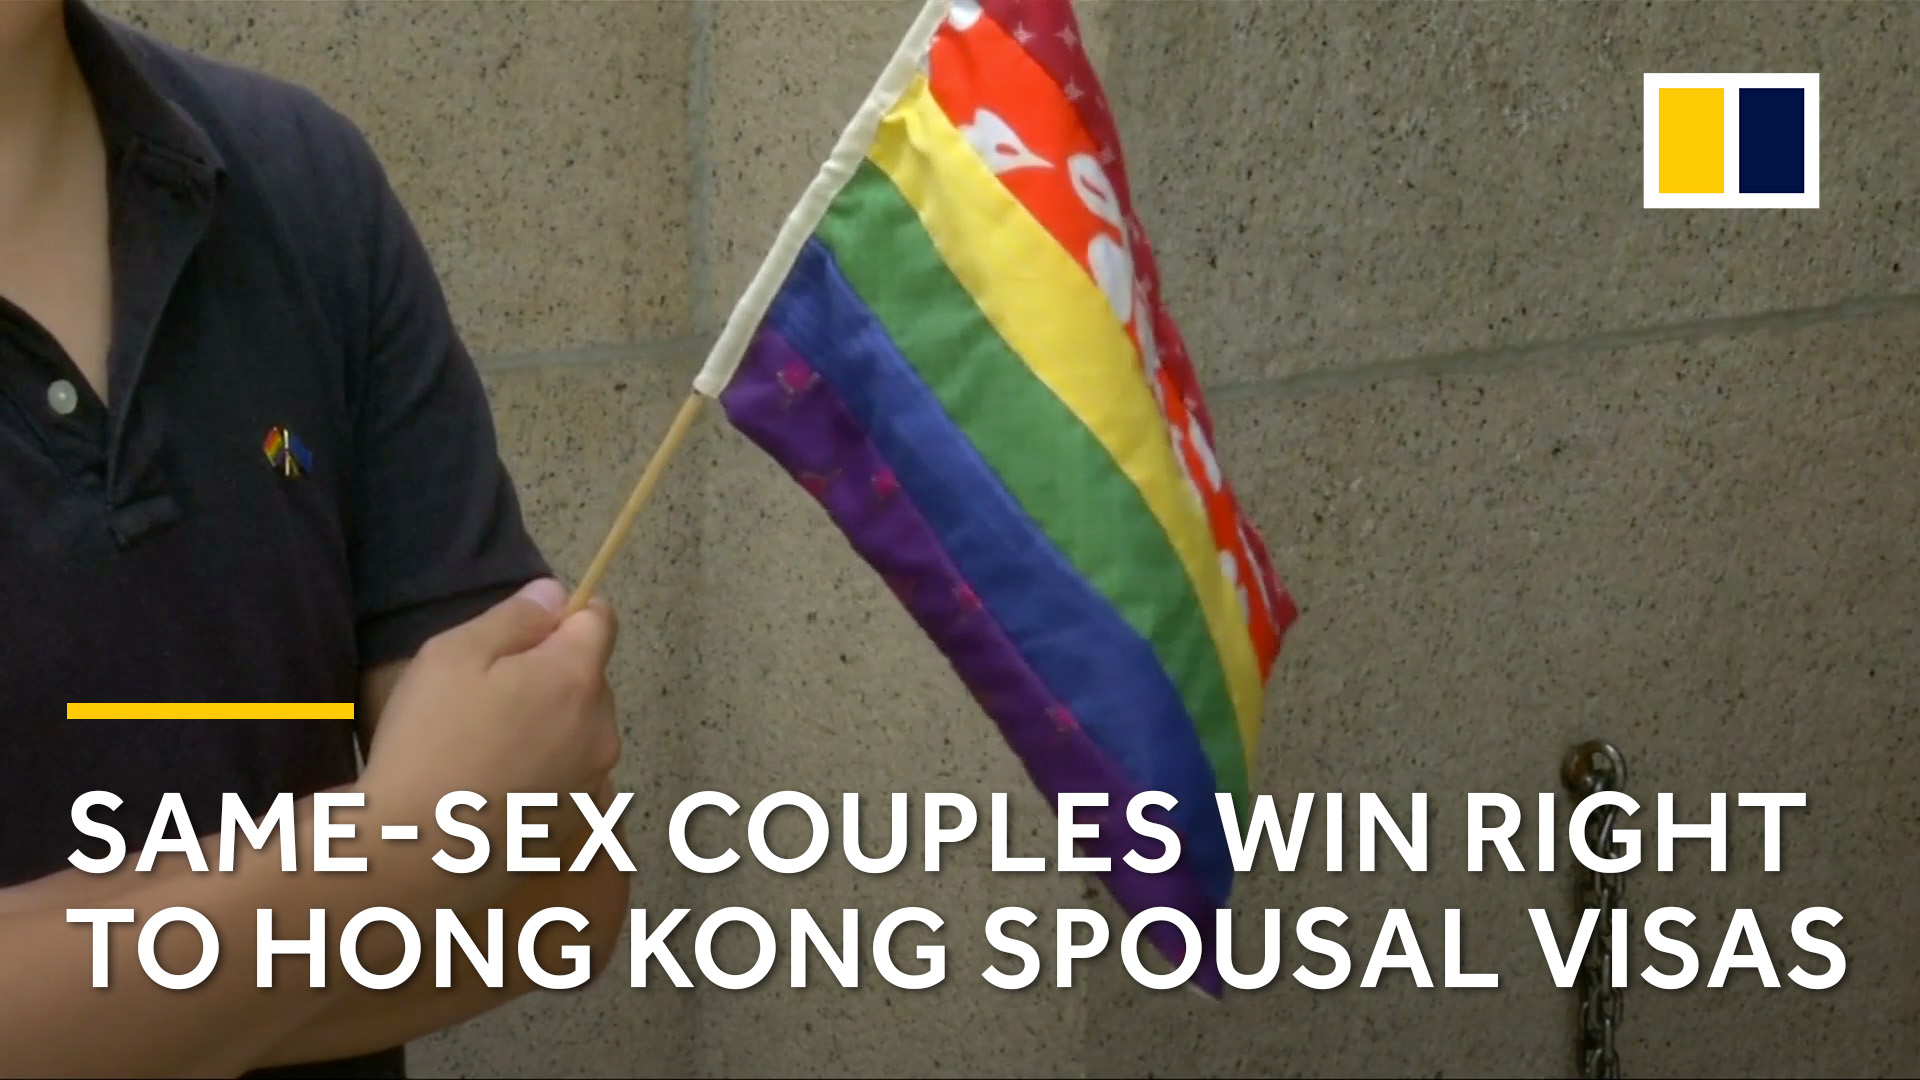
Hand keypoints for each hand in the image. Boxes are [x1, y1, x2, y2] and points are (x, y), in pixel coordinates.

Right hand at [359, 579, 620, 899]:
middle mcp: (602, 729)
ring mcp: (595, 782)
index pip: (600, 619)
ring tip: (484, 748)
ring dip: (549, 726)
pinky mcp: (579, 824)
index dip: (562, 617)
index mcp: (577, 678)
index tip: (520, 637)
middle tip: (485, 698)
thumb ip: (515, 617)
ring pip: (581, 729)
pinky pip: (570, 775)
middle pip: (590, 678)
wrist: (415, 852)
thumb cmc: (428, 741)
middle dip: (551, 675)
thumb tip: (555, 595)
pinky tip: (494, 787)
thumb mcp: (453, 655)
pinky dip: (543, 772)